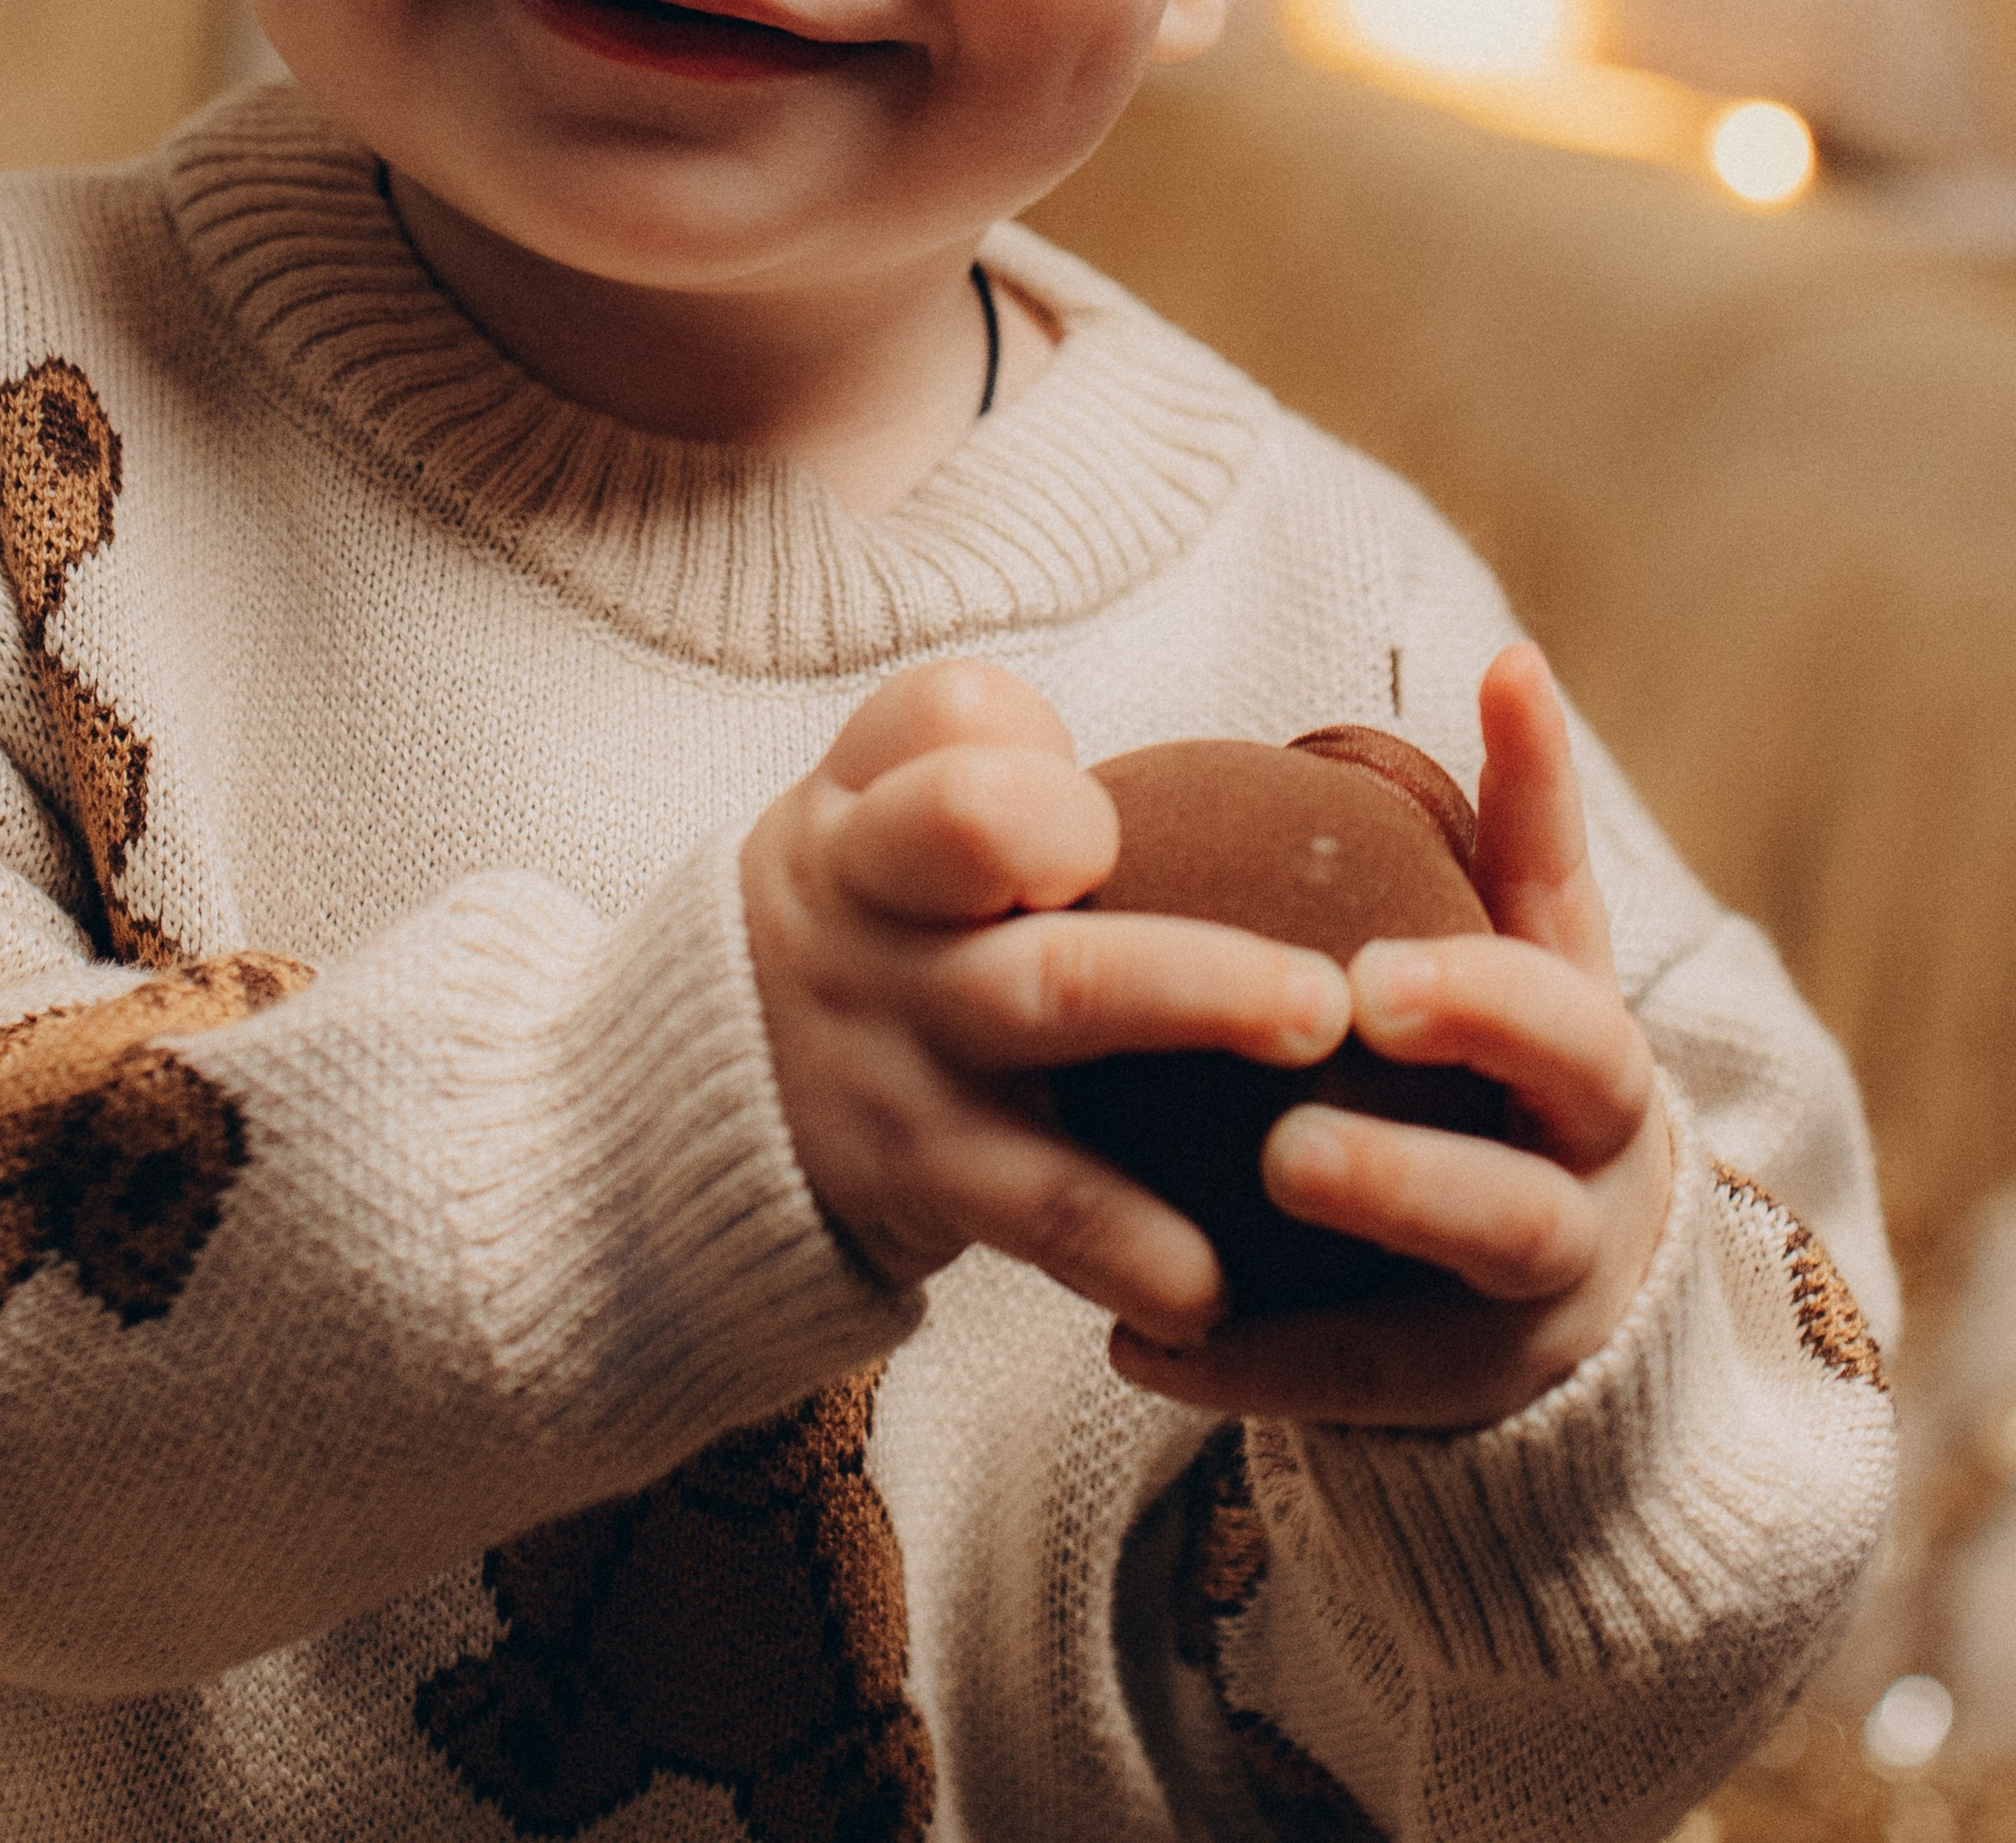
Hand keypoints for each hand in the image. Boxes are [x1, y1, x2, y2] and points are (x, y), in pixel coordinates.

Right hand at [741, 660, 1353, 1346]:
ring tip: (1318, 1030)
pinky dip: (1135, 1248)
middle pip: (1000, 841)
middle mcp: (877, 904)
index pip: (945, 729)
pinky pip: (1041, 1207)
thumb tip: (1188, 765)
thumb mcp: (871, 817)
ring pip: (1048, 998)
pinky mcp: (920, 1172)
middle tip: (1313, 953)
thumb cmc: (865, 919)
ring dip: (1195, 1000)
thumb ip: (989, 762)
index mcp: (872, 808)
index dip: (1028, 762)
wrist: (697, 1102)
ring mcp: (897, 1038)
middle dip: (1144, 843)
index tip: (1097, 818)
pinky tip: (1220, 1286)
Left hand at [1110, 643, 1672, 1428]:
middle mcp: (1590, 1141)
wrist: (1554, 1331)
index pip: (1574, 891)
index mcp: (1578, 1024)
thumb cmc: (1486, 1101)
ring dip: (1394, 1187)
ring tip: (1283, 1157)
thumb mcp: (1496, 973)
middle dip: (1489, 1011)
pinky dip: (1253, 1360)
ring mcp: (1549, 1275)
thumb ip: (1482, 846)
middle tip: (1371, 982)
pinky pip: (1363, 1377)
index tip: (1497, 683)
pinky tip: (1134, 1341)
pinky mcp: (1471, 1391)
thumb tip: (1498, 659)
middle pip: (1581, 1061)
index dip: (1545, 792)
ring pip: (1498, 1230)